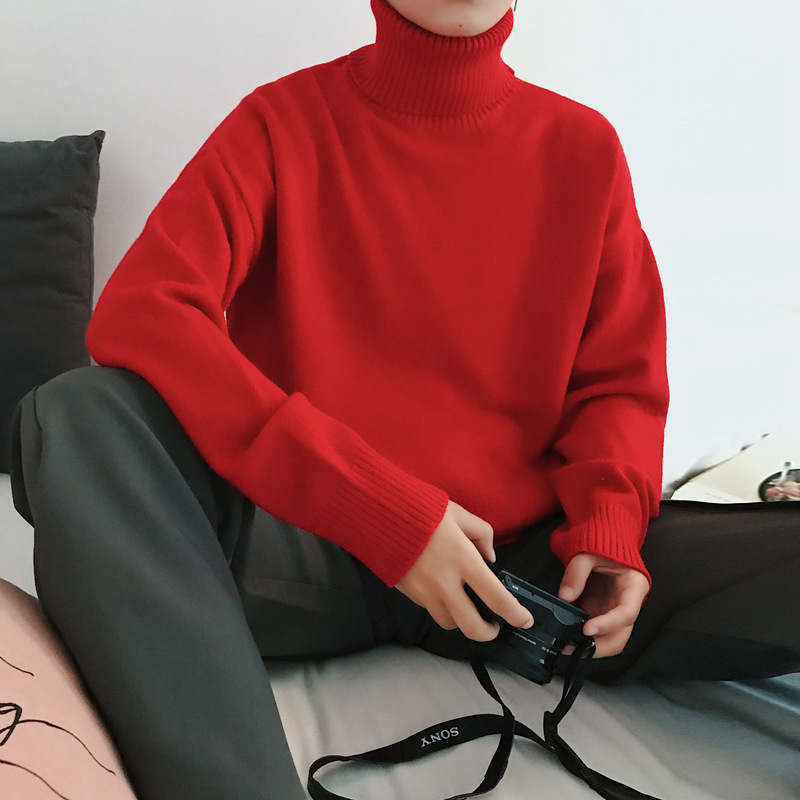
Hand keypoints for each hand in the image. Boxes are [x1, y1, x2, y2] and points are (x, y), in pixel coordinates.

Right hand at [396, 501, 533, 640]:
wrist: (379, 514)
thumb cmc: (421, 510)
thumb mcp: (458, 514)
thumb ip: (482, 533)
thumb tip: (490, 556)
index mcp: (463, 559)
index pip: (497, 598)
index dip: (515, 615)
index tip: (524, 620)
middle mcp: (444, 582)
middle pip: (472, 627)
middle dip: (488, 633)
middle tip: (494, 627)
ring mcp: (424, 591)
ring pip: (448, 623)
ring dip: (461, 621)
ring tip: (466, 608)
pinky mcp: (408, 593)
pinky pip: (429, 609)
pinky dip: (440, 606)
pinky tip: (441, 591)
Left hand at [558, 553, 648, 657]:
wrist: (604, 540)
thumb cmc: (603, 544)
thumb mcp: (588, 553)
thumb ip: (577, 572)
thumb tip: (566, 595)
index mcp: (634, 587)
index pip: (627, 612)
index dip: (608, 624)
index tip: (588, 629)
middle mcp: (628, 604)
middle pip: (621, 634)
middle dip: (600, 645)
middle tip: (575, 647)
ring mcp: (615, 611)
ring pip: (610, 639)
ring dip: (591, 646)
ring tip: (569, 646)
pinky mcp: (602, 613)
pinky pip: (596, 632)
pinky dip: (583, 638)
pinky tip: (568, 638)